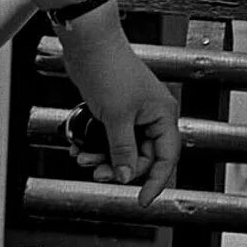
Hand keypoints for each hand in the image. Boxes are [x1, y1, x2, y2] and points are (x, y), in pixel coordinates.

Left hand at [57, 18, 178, 205]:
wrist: (89, 45)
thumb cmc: (110, 71)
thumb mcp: (116, 118)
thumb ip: (122, 150)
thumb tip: (123, 176)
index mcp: (164, 116)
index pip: (166, 158)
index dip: (155, 181)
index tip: (143, 200)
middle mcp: (153, 117)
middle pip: (142, 156)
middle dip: (118, 166)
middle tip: (97, 172)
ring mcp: (135, 114)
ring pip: (123, 149)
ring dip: (102, 157)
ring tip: (83, 157)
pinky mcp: (117, 112)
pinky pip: (110, 138)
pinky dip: (96, 145)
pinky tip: (80, 146)